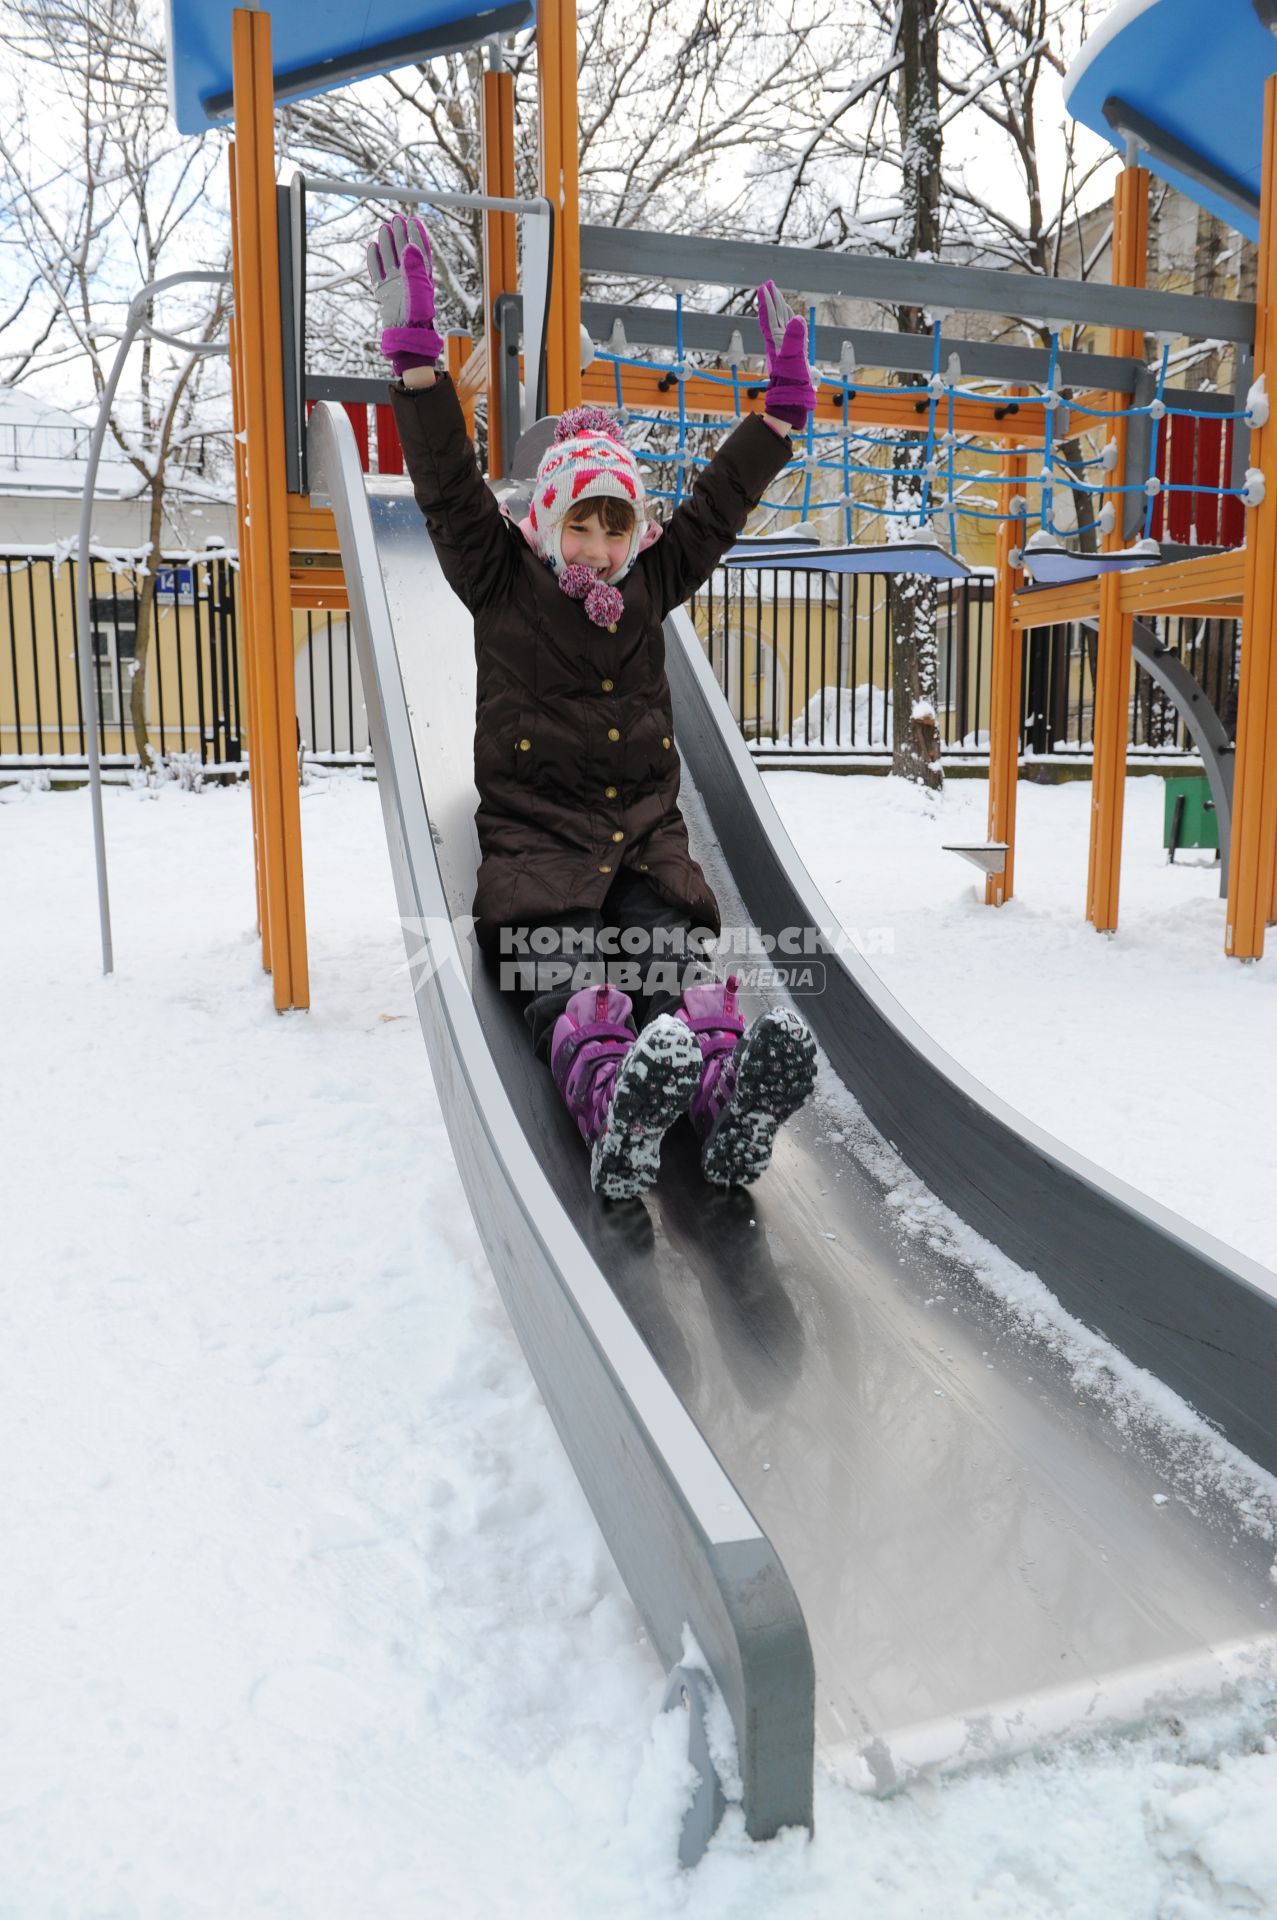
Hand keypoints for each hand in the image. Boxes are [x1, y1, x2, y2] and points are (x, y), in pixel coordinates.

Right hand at [368, 213, 442, 373]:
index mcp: (422, 278)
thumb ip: (414, 269)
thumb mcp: (419, 291)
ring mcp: (394, 284)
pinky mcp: (383, 292)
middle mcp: (408, 279)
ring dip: (387, 244)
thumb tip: (410, 245)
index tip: (412, 221)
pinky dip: (374, 260)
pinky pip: (376, 272)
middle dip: (400, 235)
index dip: (416, 236)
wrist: (405, 337)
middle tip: (396, 219)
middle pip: (403, 252)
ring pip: (389, 259)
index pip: (419, 252)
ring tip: (384, 228)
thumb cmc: (417, 318)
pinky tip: (372, 246)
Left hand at [756, 280, 816, 431]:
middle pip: (773, 317)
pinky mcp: (790, 354)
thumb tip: (797, 318)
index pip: (770, 316)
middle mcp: (778, 343)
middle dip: (771, 300)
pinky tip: (790, 320)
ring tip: (777, 296)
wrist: (791, 400)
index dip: (767, 301)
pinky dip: (788, 323)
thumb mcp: (794, 359)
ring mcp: (784, 348)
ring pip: (780, 323)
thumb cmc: (791, 381)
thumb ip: (796, 338)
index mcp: (776, 341)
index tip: (764, 286)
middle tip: (768, 285)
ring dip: (778, 309)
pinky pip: (788, 333)